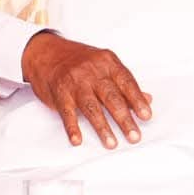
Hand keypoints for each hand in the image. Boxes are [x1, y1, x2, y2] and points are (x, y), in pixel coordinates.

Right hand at [20, 31, 151, 147]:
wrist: (46, 51)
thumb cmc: (79, 60)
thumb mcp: (104, 65)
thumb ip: (125, 83)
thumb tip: (147, 99)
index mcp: (107, 62)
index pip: (126, 82)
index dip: (137, 100)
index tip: (146, 116)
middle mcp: (92, 71)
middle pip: (111, 97)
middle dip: (124, 118)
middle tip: (134, 136)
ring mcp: (74, 82)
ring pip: (91, 106)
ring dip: (102, 127)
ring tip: (111, 143)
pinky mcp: (59, 92)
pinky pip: (66, 112)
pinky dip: (72, 127)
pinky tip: (77, 139)